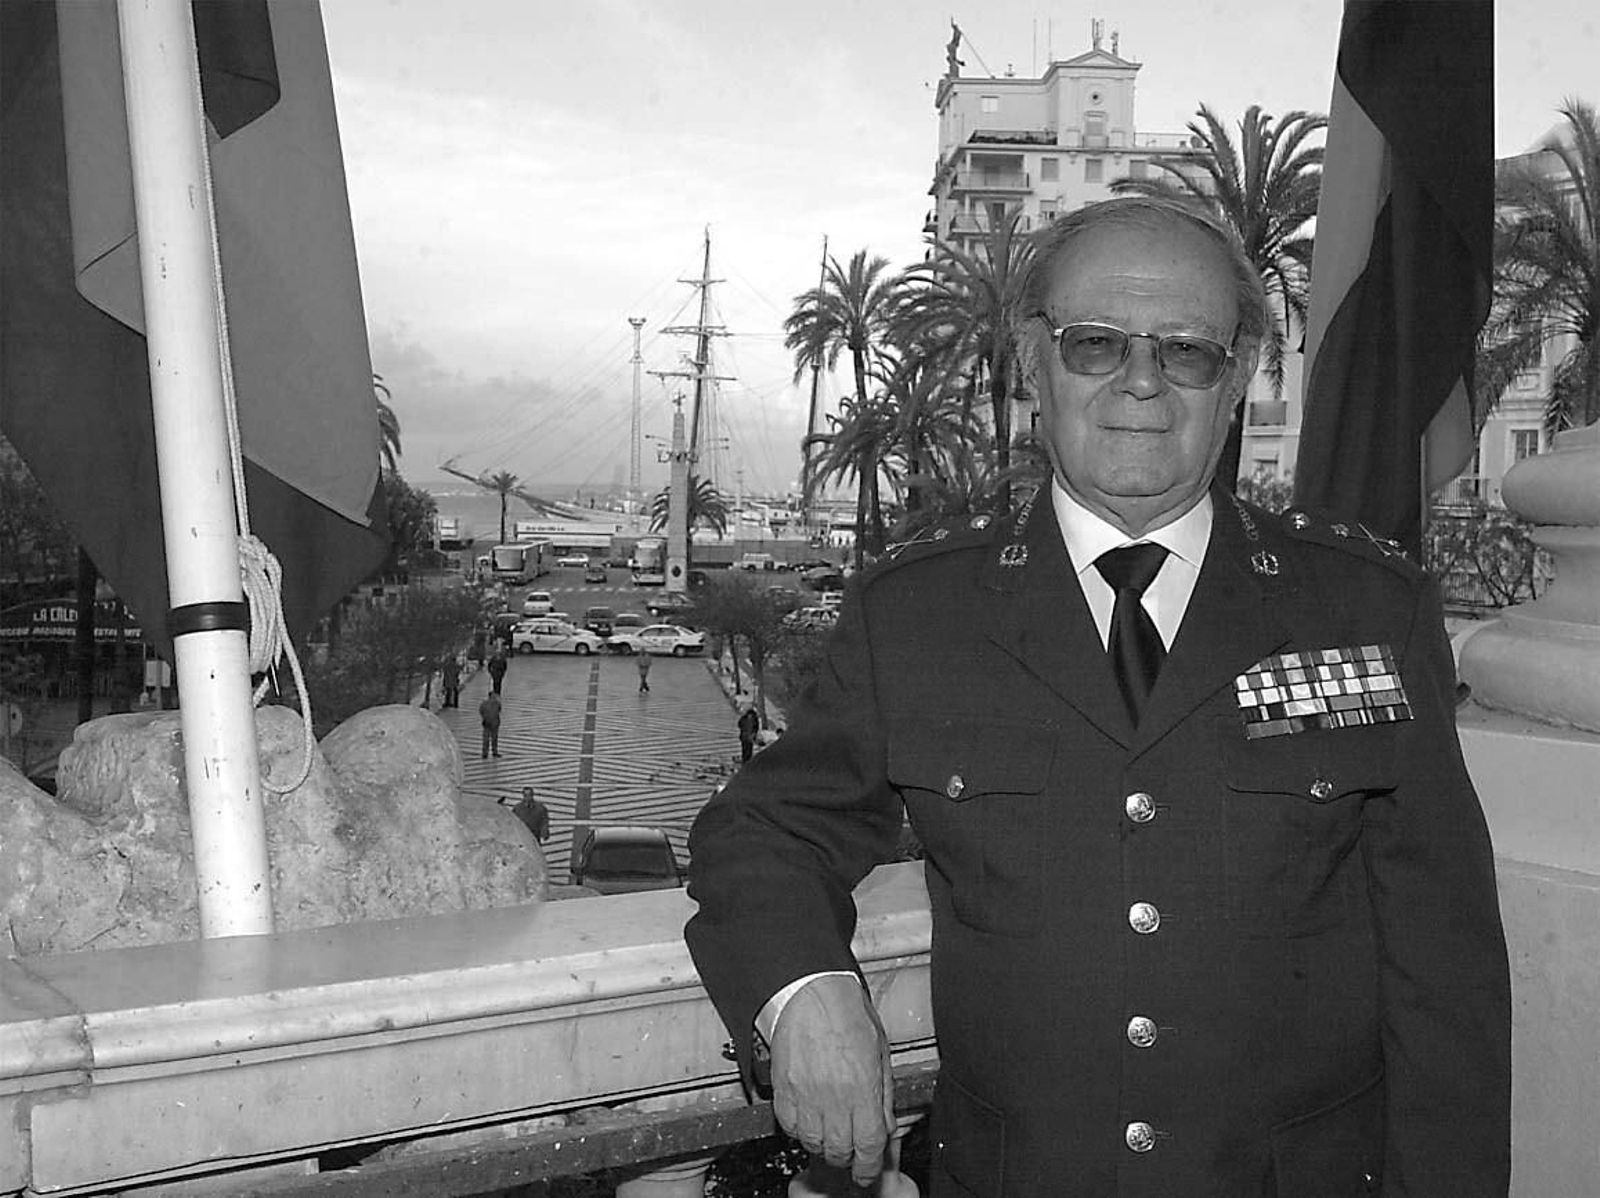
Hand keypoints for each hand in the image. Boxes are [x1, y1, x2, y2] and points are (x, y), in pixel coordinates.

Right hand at [768, 973, 895, 1187]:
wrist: (810, 990)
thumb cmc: (845, 1011)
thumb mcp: (880, 1051)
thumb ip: (884, 1092)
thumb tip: (886, 1122)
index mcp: (863, 1088)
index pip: (868, 1145)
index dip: (868, 1167)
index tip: (867, 1173)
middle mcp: (834, 1097)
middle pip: (840, 1150)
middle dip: (847, 1158)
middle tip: (850, 1152)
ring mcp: (805, 1095)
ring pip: (812, 1143)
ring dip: (823, 1146)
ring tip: (829, 1135)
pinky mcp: (783, 1089)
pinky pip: (789, 1125)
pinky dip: (799, 1130)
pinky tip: (808, 1119)